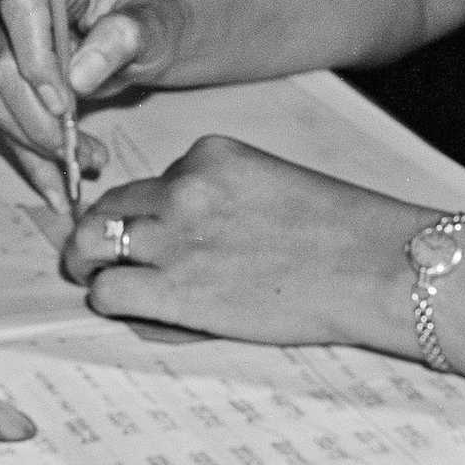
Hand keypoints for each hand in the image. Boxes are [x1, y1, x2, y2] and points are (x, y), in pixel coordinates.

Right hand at [0, 0, 181, 176]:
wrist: (139, 34)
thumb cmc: (146, 20)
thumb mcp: (151, 23)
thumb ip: (122, 37)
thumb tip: (79, 75)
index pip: (20, 11)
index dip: (35, 60)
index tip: (65, 104)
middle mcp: (10, 10)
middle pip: (1, 67)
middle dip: (39, 119)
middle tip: (82, 151)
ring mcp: (0, 46)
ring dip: (38, 145)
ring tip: (89, 161)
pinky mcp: (2, 83)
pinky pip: (6, 125)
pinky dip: (31, 160)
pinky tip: (57, 188)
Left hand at [58, 136, 420, 349]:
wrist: (374, 267)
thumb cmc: (338, 233)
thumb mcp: (269, 185)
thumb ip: (217, 196)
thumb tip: (172, 228)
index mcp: (208, 154)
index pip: (147, 182)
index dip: (143, 214)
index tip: (154, 236)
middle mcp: (182, 187)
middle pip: (107, 207)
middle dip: (100, 233)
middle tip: (103, 258)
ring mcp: (174, 237)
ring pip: (90, 245)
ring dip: (92, 266)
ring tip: (104, 283)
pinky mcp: (173, 288)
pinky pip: (108, 292)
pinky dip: (112, 301)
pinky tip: (136, 310)